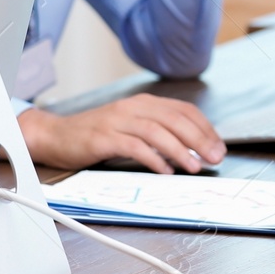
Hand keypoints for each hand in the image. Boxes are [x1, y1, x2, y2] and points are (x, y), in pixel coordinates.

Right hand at [17, 94, 225, 174]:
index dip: (205, 128)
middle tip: (214, 158)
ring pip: (156, 131)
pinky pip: (134, 146)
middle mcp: (131, 107)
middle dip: (199, 139)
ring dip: (180, 150)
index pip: (183, 110)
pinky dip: (153, 158)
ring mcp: (116, 121)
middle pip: (173, 118)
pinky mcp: (103, 138)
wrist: (56, 135)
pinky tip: (164, 170)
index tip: (218, 147)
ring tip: (194, 166)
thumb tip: (193, 149)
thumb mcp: (130, 127)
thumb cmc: (96, 135)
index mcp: (142, 103)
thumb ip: (158, 132)